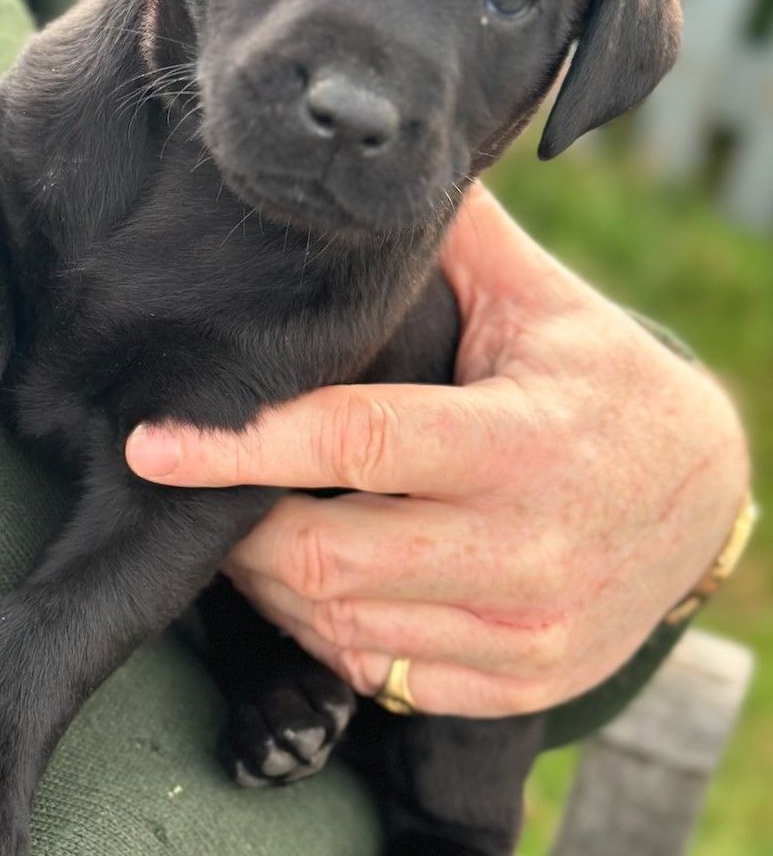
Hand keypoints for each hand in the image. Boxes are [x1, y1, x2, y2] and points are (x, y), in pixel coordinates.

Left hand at [125, 185, 749, 716]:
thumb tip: (373, 174)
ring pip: (341, 628)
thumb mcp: (546, 304)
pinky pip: (382, 677)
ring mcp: (527, 629)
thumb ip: (460, 242)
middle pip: (325, 558)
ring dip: (273, 586)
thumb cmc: (604, 384)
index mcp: (522, 438)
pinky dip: (329, 634)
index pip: (356, 440)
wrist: (704, 499)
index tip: (152, 444)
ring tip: (254, 533)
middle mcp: (525, 547)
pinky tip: (319, 587)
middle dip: (241, 530)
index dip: (244, 444)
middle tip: (208, 491)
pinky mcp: (524, 681)